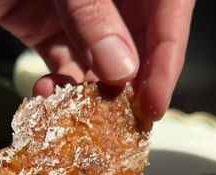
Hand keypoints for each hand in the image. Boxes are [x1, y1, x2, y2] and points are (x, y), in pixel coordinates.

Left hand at [0, 0, 194, 118]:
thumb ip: (93, 14)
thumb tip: (120, 72)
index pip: (169, 16)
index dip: (167, 62)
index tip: (153, 104)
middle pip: (138, 46)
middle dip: (127, 87)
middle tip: (117, 119)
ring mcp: (80, 14)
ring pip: (98, 64)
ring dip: (87, 93)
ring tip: (75, 110)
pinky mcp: (46, 28)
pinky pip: (62, 66)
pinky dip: (57, 88)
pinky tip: (47, 94)